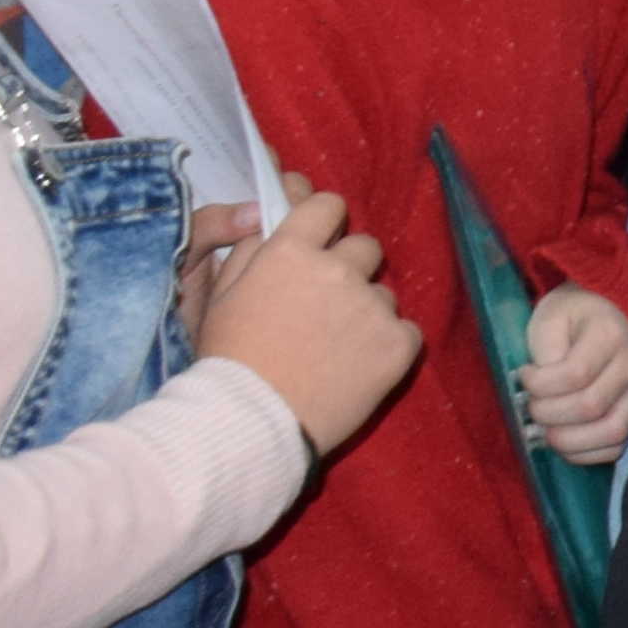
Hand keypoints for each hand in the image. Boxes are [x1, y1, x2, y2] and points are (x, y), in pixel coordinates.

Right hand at [196, 179, 419, 453]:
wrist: (252, 422)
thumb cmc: (229, 360)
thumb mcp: (221, 297)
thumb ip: (250, 251)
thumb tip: (273, 217)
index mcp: (291, 251)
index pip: (328, 205)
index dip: (325, 221)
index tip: (321, 241)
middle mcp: (338, 269)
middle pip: (364, 246)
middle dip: (348, 268)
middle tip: (325, 306)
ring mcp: (373, 306)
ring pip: (383, 293)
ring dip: (366, 311)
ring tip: (335, 348)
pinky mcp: (399, 343)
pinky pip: (405, 330)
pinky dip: (388, 344)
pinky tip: (358, 367)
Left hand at [515, 282, 627, 464]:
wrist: (594, 318)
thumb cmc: (566, 319)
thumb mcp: (548, 318)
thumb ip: (545, 348)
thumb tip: (542, 388)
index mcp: (610, 335)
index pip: (576, 374)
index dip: (541, 384)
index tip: (523, 376)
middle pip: (591, 406)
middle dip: (548, 414)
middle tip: (529, 407)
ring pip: (612, 432)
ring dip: (568, 440)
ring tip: (544, 430)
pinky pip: (616, 448)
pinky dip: (585, 454)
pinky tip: (562, 442)